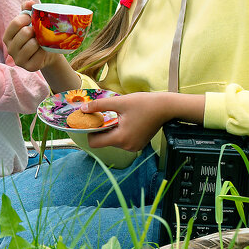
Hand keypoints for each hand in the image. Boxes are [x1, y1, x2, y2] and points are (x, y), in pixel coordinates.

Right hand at [3, 0, 81, 91]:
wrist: (49, 52)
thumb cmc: (38, 34)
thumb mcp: (32, 21)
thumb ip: (28, 10)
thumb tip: (29, 3)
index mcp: (7, 37)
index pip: (15, 23)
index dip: (27, 18)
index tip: (33, 18)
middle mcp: (10, 49)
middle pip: (24, 33)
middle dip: (35, 30)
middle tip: (39, 32)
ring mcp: (18, 60)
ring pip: (32, 44)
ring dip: (40, 41)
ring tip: (41, 41)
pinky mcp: (29, 67)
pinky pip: (39, 55)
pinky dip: (44, 50)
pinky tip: (44, 50)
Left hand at [85, 91, 202, 151]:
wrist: (166, 107)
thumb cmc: (144, 104)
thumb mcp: (119, 102)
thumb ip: (99, 106)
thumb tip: (83, 108)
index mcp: (121, 138)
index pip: (95, 143)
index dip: (89, 132)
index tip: (90, 120)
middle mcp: (127, 147)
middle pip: (104, 141)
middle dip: (100, 129)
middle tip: (101, 115)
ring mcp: (134, 147)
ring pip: (113, 140)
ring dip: (110, 129)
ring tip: (116, 116)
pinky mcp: (138, 144)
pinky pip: (122, 140)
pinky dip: (119, 131)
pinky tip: (124, 120)